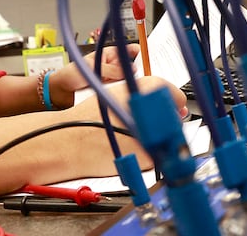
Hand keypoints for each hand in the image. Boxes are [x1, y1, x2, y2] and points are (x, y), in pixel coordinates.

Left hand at [48, 44, 140, 107]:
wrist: (60, 93)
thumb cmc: (70, 74)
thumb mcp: (91, 68)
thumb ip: (111, 69)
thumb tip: (131, 69)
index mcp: (109, 55)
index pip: (130, 50)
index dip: (141, 52)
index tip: (149, 57)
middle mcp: (113, 67)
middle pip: (133, 68)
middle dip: (139, 71)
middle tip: (145, 75)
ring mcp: (112, 81)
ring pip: (128, 82)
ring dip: (130, 84)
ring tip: (131, 87)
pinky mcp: (110, 93)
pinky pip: (121, 93)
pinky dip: (123, 94)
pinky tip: (123, 96)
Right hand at [62, 75, 187, 173]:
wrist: (70, 142)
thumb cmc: (88, 118)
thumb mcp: (118, 92)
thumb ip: (146, 94)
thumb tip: (176, 107)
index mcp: (144, 89)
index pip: (176, 96)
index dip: (171, 102)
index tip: (169, 107)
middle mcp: (151, 110)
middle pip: (174, 118)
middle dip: (164, 120)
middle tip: (140, 122)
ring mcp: (151, 136)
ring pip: (166, 137)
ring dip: (155, 137)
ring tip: (128, 135)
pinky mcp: (147, 159)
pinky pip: (156, 155)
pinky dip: (147, 153)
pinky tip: (127, 148)